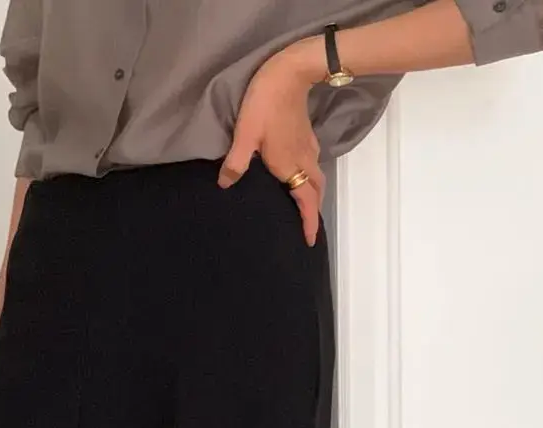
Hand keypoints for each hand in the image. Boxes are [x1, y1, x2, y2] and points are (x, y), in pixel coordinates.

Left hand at [218, 37, 325, 245]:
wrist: (291, 71)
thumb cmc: (266, 103)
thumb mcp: (245, 134)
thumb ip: (236, 162)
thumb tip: (225, 185)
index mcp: (289, 166)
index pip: (306, 201)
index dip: (309, 223)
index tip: (309, 240)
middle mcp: (303, 161)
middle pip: (315, 193)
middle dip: (313, 212)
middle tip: (307, 226)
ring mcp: (307, 147)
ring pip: (317, 179)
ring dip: (313, 195)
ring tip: (305, 205)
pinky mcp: (306, 135)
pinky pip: (312, 165)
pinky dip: (310, 178)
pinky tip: (298, 175)